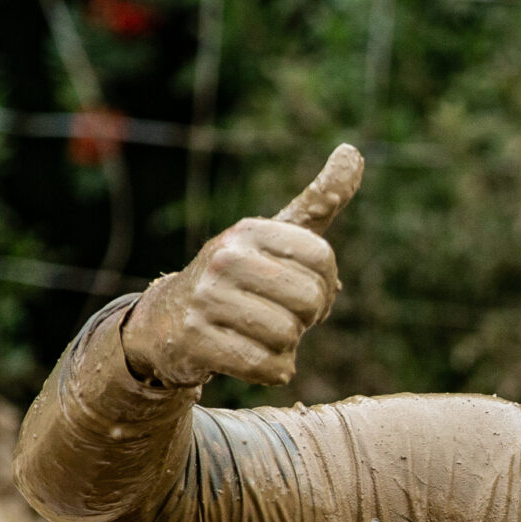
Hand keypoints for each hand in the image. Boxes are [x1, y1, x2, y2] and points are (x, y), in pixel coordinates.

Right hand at [122, 145, 363, 387]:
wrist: (167, 321)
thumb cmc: (239, 278)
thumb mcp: (277, 237)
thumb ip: (320, 199)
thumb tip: (353, 151)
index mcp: (251, 231)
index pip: (323, 260)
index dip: (323, 285)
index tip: (297, 287)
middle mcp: (224, 257)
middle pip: (309, 301)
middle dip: (304, 318)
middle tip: (276, 314)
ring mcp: (206, 297)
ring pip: (287, 337)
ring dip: (284, 347)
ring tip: (255, 332)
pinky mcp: (195, 339)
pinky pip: (267, 367)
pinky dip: (270, 370)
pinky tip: (245, 355)